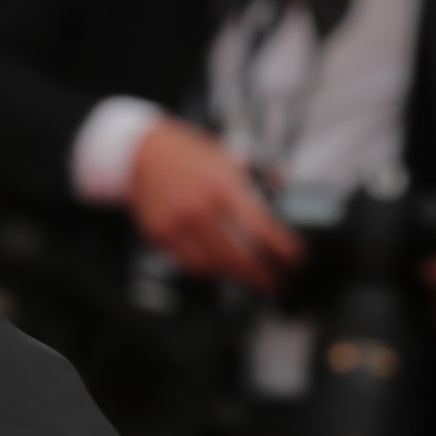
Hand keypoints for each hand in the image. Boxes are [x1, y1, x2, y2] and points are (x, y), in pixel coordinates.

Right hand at [126, 119, 303, 293]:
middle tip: (276, 283)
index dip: (281, 249)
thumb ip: (257, 177)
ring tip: (250, 279)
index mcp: (222, 187)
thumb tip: (283, 191)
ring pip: (211, 265)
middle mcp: (198, 208)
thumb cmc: (186, 154)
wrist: (142, 152)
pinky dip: (207, 270)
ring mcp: (176, 224)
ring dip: (235, 277)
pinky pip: (187, 262)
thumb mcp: (228, 157)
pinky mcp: (159, 234)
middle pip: (237, 256)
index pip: (261, 228)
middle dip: (261, 275)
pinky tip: (221, 269)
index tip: (294, 261)